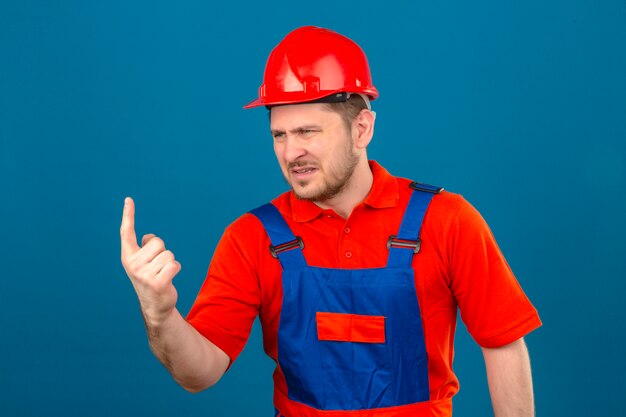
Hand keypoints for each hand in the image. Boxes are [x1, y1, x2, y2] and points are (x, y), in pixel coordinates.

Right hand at [120, 197, 180, 326]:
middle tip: (158, 267)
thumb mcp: (145, 263)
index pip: (127, 232)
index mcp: (128, 257)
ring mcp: (143, 274)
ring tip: (162, 274)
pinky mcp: (157, 283)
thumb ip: (146, 248)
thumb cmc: (151, 279)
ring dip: (170, 263)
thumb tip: (149, 237)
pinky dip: (176, 270)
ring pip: (168, 254)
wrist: (155, 306)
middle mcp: (133, 264)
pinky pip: (175, 265)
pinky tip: (168, 279)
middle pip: (158, 242)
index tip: (129, 199)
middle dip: (163, 252)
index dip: (129, 215)